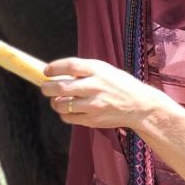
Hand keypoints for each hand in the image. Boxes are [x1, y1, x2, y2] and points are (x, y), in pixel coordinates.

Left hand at [39, 56, 168, 129]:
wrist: (139, 106)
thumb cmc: (119, 85)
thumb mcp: (105, 71)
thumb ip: (84, 71)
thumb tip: (55, 73)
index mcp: (98, 70)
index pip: (69, 66)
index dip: (54, 68)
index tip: (46, 71)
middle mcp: (95, 86)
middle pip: (61, 87)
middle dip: (47, 87)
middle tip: (45, 87)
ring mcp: (94, 104)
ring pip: (61, 104)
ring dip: (54, 102)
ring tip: (56, 100)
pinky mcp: (93, 119)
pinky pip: (68, 117)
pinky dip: (64, 113)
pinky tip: (68, 109)